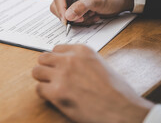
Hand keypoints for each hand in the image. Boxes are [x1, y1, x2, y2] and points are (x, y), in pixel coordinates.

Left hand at [32, 45, 153, 122]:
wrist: (123, 111)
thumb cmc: (118, 92)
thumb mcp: (101, 64)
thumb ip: (82, 61)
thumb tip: (69, 64)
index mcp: (82, 51)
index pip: (56, 48)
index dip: (57, 60)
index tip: (59, 67)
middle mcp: (70, 59)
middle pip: (43, 57)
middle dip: (46, 67)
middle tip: (52, 77)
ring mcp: (62, 75)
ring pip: (37, 71)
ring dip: (43, 79)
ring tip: (52, 87)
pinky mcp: (57, 92)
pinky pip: (39, 89)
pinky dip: (44, 94)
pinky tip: (55, 98)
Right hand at [50, 0, 133, 24]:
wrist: (120, 0)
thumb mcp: (95, 0)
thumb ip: (81, 7)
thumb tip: (67, 15)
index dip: (61, 10)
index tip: (66, 20)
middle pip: (59, 7)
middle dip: (71, 15)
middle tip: (82, 19)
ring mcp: (73, 0)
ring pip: (66, 14)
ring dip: (79, 18)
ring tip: (92, 14)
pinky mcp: (77, 8)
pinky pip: (73, 18)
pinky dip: (83, 20)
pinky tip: (93, 15)